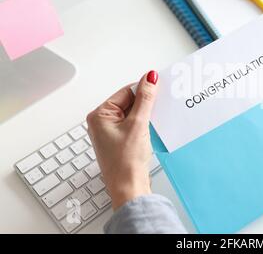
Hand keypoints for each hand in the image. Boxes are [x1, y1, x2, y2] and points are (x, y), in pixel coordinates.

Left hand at [86, 70, 158, 209]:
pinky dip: (144, 124)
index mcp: (99, 115)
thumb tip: (150, 78)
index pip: (125, 92)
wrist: (129, 187)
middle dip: (145, 104)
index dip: (143, 90)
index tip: (159, 86)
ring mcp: (111, 132)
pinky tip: (150, 130)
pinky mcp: (120, 140)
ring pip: (133, 113)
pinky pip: (133, 124)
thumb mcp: (138, 124)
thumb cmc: (126, 162)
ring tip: (152, 123)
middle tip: (159, 106)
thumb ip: (145, 99)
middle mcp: (102, 122)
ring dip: (146, 115)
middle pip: (129, 102)